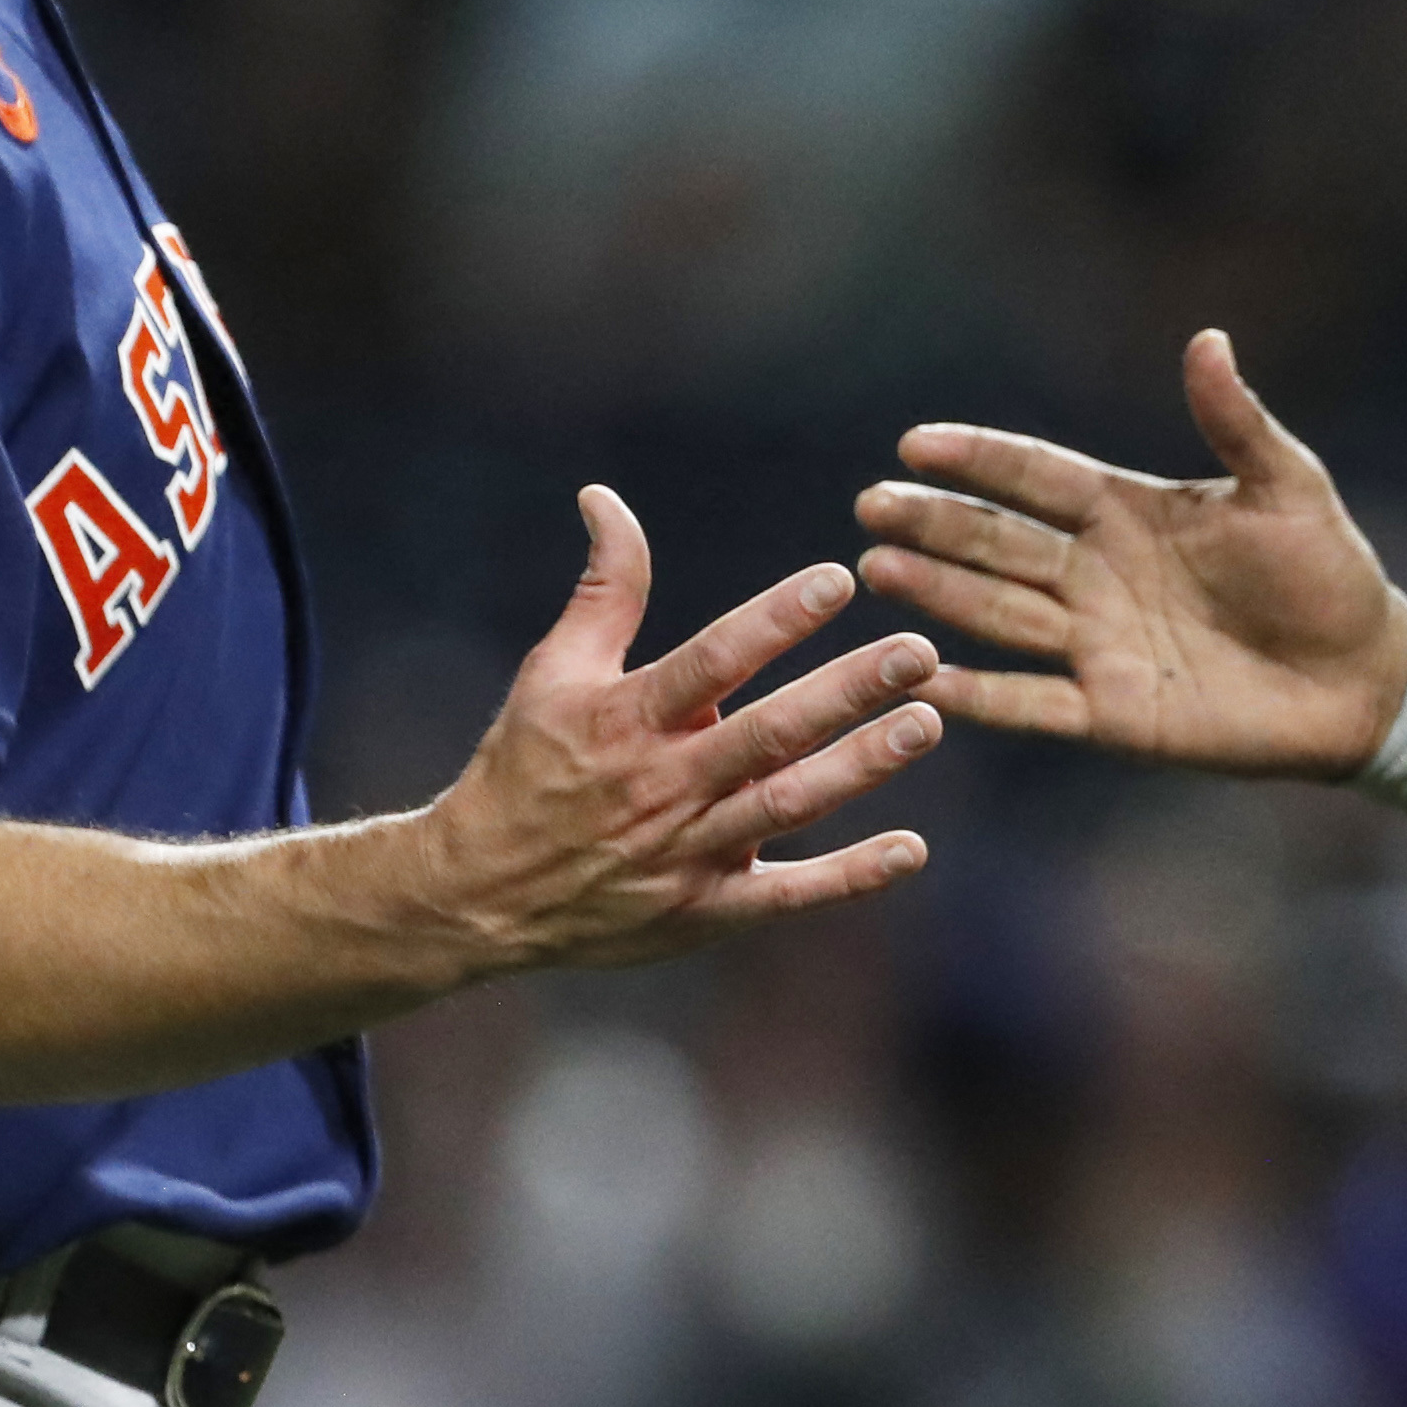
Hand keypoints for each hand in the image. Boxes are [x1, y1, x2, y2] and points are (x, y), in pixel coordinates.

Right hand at [422, 485, 940, 973]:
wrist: (478, 896)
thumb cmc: (525, 766)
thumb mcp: (556, 671)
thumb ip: (606, 587)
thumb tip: (604, 495)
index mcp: (625, 719)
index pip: (711, 661)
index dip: (775, 620)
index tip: (839, 581)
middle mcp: (661, 785)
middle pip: (768, 734)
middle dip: (847, 691)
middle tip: (918, 652)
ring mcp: (685, 853)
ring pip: (787, 806)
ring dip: (861, 767)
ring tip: (928, 723)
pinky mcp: (703, 912)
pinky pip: (786, 897)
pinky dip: (850, 878)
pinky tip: (912, 849)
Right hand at [854, 329, 1406, 779]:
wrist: (1363, 681)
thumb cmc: (1329, 574)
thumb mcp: (1288, 488)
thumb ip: (1235, 422)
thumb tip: (1207, 336)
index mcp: (1129, 512)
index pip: (1037, 477)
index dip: (979, 458)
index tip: (916, 443)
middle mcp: (1097, 575)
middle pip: (1000, 543)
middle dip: (935, 524)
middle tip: (871, 508)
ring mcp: (1098, 645)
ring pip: (1000, 614)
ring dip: (939, 595)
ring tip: (878, 571)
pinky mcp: (1112, 714)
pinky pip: (1032, 703)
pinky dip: (978, 696)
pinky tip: (923, 681)